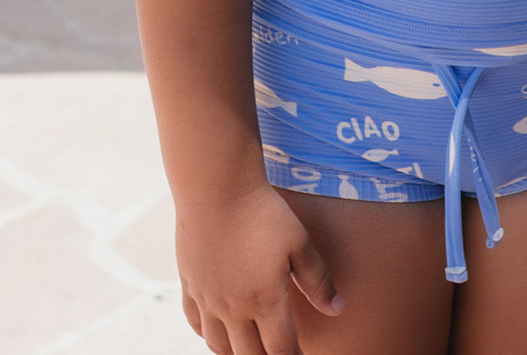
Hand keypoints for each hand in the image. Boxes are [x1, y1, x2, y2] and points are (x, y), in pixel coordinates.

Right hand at [174, 183, 343, 354]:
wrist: (218, 187)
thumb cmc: (264, 212)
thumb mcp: (299, 243)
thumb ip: (317, 280)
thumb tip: (337, 309)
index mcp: (264, 300)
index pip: (281, 349)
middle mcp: (233, 307)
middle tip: (278, 351)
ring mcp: (207, 298)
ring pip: (218, 346)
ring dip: (235, 352)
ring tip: (250, 347)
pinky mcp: (189, 283)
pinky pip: (194, 322)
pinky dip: (207, 333)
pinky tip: (217, 329)